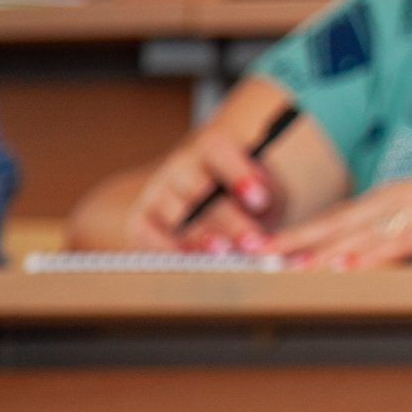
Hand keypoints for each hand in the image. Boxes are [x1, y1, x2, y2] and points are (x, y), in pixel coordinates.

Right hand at [128, 126, 287, 251]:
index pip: (219, 151)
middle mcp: (181, 168)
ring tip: (223, 255)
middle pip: (198, 190)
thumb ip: (268, 199)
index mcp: (213, 150)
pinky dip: (169, 250)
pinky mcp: (140, 220)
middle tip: (252, 242)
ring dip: (198, 237)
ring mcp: (157, 193)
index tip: (261, 201)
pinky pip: (147, 235)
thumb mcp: (263, 190)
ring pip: (173, 214)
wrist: (206, 202)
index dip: (238, 174)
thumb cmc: (245, 196)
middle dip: (228, 220)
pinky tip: (192, 262)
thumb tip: (270, 217)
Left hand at [268, 178, 411, 269]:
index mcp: (397, 199)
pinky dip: (379, 255)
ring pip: (369, 233)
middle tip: (255, 256)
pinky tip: (354, 269)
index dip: (296, 234)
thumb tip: (355, 267)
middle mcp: (406, 197)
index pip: (337, 219)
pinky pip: (410, 241)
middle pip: (341, 222)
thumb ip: (397, 241)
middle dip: (296, 240)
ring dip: (328, 252)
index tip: (256, 250)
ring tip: (294, 269)